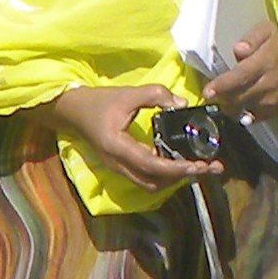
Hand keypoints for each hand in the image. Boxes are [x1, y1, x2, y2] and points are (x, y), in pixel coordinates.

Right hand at [42, 83, 219, 187]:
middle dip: (181, 177)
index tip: (198, 165)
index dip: (176, 168)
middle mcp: (118, 164)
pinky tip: (176, 162)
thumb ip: (155, 95)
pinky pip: (145, 178)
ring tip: (195, 167)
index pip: (151, 165)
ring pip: (150, 184)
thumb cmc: (97, 101)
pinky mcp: (120, 167)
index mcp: (118, 147)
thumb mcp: (126, 94)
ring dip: (173, 179)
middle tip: (206, 167)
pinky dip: (163, 175)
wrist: (70, 110)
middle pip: (154, 182)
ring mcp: (118, 168)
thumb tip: (182, 103)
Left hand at [207, 25, 277, 120]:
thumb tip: (239, 50)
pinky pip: (264, 115)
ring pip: (251, 108)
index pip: (240, 76)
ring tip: (223, 104)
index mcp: (266, 61)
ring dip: (234, 108)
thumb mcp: (268, 30)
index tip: (207, 92)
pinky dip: (250, 115)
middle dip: (224, 98)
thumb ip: (252, 38)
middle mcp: (272, 82)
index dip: (222, 85)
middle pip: (242, 95)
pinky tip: (241, 111)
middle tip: (211, 97)